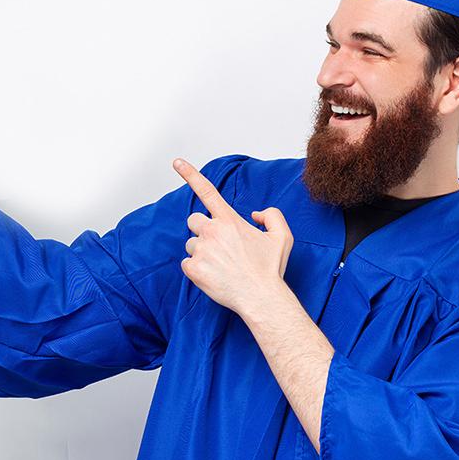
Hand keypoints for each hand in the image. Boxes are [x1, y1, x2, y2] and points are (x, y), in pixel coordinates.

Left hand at [172, 157, 293, 317]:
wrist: (262, 298)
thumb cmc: (270, 269)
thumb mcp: (282, 236)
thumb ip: (272, 216)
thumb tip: (255, 214)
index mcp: (229, 220)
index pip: (207, 191)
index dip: (190, 174)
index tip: (177, 162)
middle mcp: (212, 231)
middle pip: (194, 221)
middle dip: (203, 230)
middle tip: (220, 246)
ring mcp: (201, 250)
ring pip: (190, 244)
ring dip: (201, 251)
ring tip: (221, 264)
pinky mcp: (193, 269)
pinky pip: (187, 264)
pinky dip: (197, 269)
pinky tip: (214, 275)